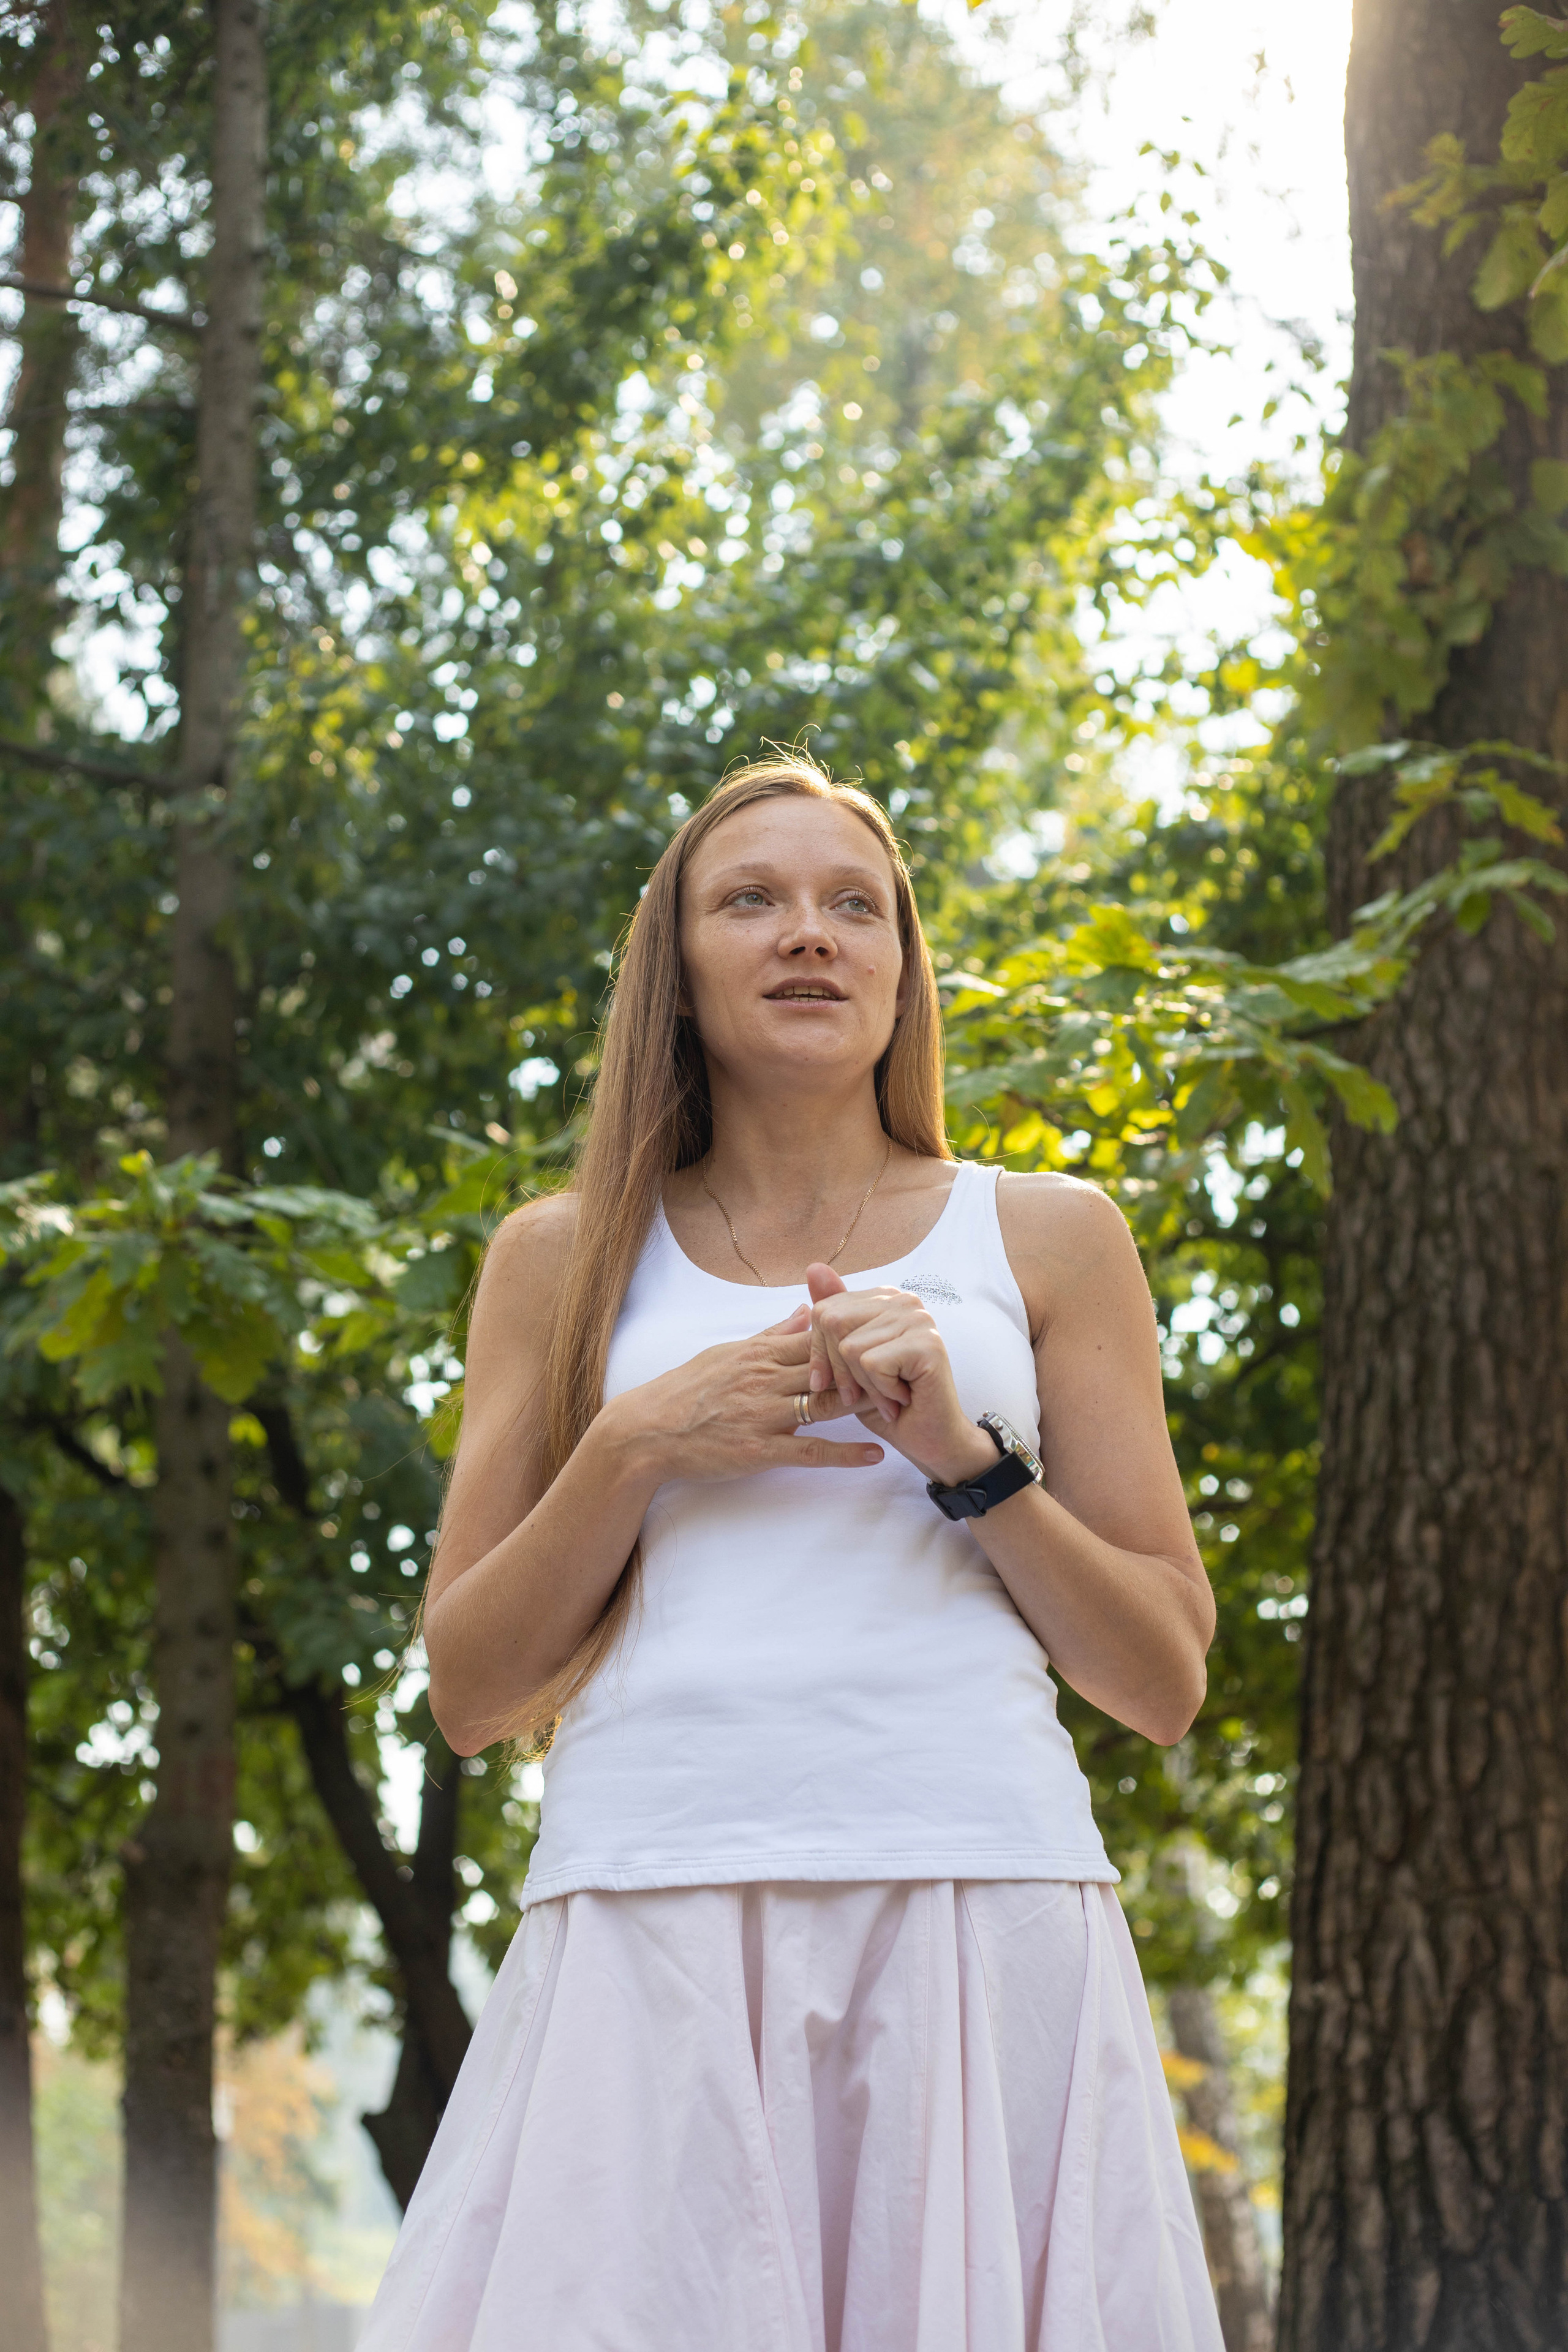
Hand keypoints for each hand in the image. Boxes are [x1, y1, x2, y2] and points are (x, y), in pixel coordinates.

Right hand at [604, 1303, 884, 1484]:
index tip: (890, 1331)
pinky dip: (845, 1453)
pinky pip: (810, 1450)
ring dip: (867, 1406)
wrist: (648, 1430)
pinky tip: (874, 1455)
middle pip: (831, 1367)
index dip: (856, 1335)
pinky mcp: (759, 1449)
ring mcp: (764, 1414)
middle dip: (871, 1367)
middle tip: (909, 1368)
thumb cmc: (686, 1390)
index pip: (819, 1335)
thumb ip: (772, 1334)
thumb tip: (806, 1311)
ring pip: (826, 1405)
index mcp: (760, 1352)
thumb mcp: (728, 1352)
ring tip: (904, 1407)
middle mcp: (766, 1379)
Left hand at [804, 1265, 998, 1486]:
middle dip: (840, 1371)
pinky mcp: (928, 1343)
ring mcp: (919, 1319)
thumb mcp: (847, 1362)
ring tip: (889, 1396)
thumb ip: (831, 1318)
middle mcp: (904, 1300)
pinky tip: (903, 1397)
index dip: (819, 1354)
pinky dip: (881, 1392)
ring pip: (851, 1348)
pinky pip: (872, 1364)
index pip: (824, 1311)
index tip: (831, 1382)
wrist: (930, 1440)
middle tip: (864, 1393)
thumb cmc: (886, 1403)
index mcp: (884, 1298)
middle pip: (834, 1324)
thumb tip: (813, 1266)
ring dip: (864, 1386)